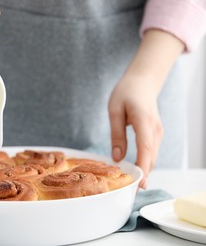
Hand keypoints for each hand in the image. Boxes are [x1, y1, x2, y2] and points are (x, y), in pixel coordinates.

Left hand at [108, 72, 162, 188]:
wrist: (142, 82)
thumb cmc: (126, 92)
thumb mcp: (114, 110)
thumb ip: (116, 134)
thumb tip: (118, 158)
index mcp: (143, 120)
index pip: (145, 148)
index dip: (143, 166)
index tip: (139, 182)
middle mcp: (154, 128)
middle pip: (151, 156)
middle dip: (144, 174)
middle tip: (132, 190)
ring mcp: (158, 131)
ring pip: (153, 155)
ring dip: (145, 169)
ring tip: (133, 184)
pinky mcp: (156, 133)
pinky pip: (152, 151)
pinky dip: (146, 161)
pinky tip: (137, 169)